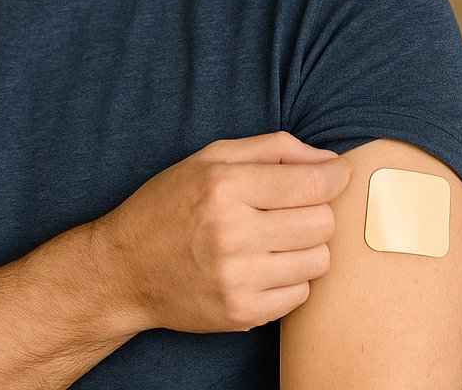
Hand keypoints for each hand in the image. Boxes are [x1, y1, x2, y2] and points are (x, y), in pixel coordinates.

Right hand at [90, 131, 349, 334]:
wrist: (125, 269)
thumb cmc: (170, 205)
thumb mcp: (210, 158)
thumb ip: (273, 149)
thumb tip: (330, 160)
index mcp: (223, 186)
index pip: (312, 184)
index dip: (336, 177)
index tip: (337, 176)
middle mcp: (231, 233)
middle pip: (322, 223)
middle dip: (318, 212)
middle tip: (294, 210)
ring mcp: (237, 278)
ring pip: (319, 261)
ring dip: (306, 247)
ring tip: (277, 240)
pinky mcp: (241, 313)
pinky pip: (301, 295)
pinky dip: (291, 280)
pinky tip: (264, 267)